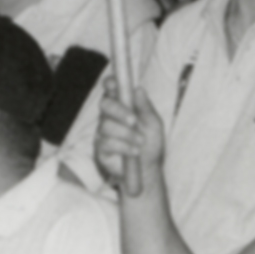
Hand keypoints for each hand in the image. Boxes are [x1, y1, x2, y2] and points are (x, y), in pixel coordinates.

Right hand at [96, 80, 165, 194]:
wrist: (148, 169)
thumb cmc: (151, 143)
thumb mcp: (154, 124)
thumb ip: (145, 108)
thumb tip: (139, 89)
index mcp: (123, 105)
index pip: (111, 89)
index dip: (110, 83)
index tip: (114, 83)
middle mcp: (110, 116)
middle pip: (105, 104)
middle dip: (119, 111)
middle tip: (133, 120)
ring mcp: (103, 132)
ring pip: (106, 125)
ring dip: (126, 134)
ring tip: (140, 142)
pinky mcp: (100, 148)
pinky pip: (106, 142)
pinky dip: (123, 146)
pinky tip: (134, 152)